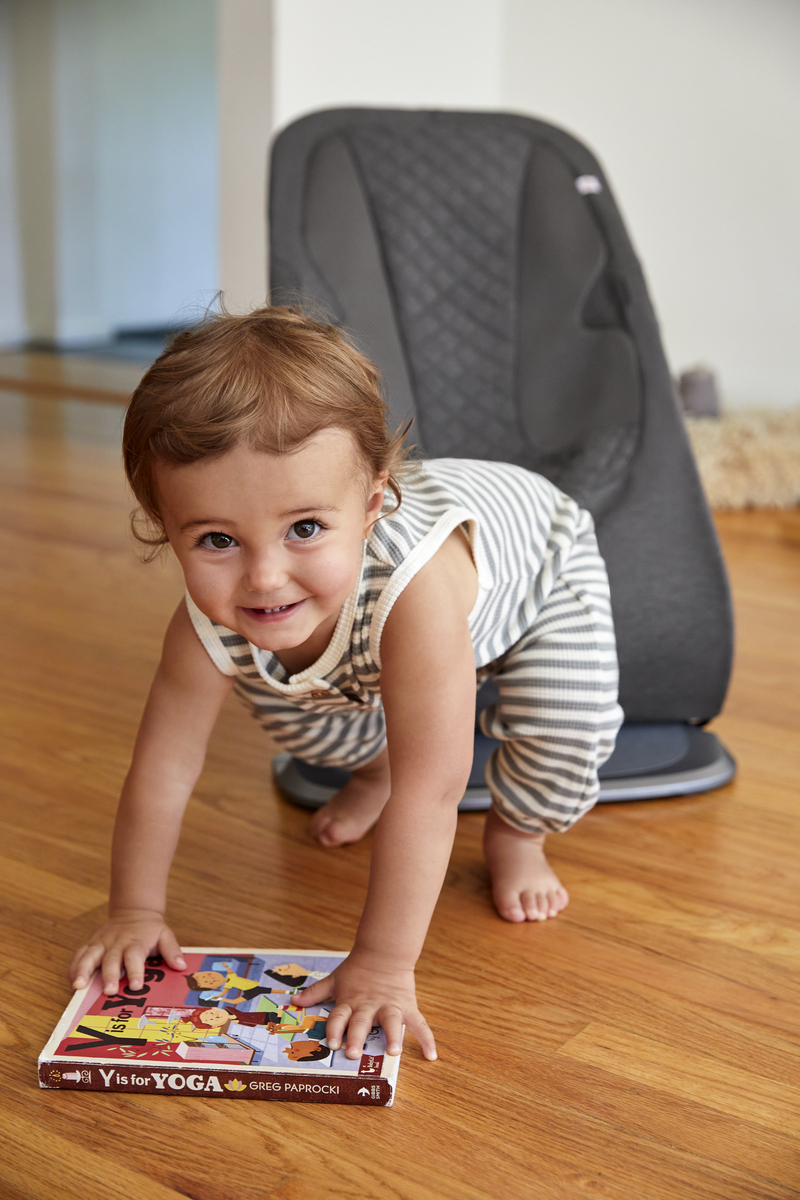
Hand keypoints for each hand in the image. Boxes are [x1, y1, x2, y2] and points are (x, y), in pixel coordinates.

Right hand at [69, 909, 185, 994]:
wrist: (133, 910)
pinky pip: (79, 954)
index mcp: (136, 942)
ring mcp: (102, 943)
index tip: (135, 985)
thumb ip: (172, 950)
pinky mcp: (91, 944)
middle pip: (111, 959)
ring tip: (78, 986)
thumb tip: (181, 966)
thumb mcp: (165, 935)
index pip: (135, 956)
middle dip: (109, 975)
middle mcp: (117, 943)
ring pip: (90, 956)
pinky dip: (74, 967)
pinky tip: (71, 980)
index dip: (135, 971)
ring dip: (83, 970)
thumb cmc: (150, 929)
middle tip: (109, 991)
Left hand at [296, 949, 436, 1060]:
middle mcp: (368, 1007)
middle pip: (361, 1022)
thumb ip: (315, 993)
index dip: (334, 1029)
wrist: (383, 953)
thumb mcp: (334, 980)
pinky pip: (419, 1024)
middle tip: (353, 1053)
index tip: (331, 1043)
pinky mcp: (407, 1007)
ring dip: (393, 1036)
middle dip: (357, 1037)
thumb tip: (293, 1000)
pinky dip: (427, 1039)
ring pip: (391, 1021)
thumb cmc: (357, 970)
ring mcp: (389, 1007)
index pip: (339, 1017)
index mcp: (350, 1002)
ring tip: (394, 1051)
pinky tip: (431, 1056)